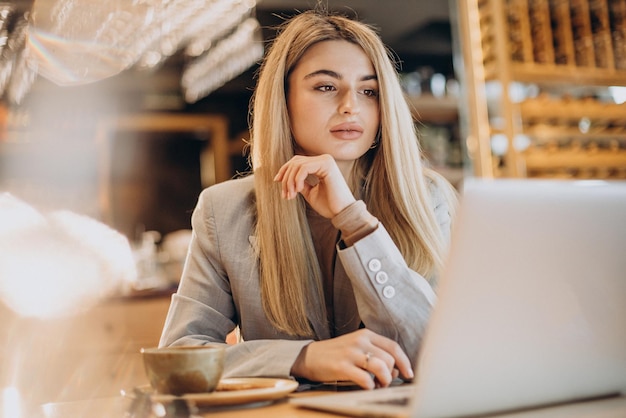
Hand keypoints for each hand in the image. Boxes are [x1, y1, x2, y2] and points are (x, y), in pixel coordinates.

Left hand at [273, 154, 355, 218]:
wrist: (342, 213)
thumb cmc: (329, 205)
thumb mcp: (310, 192)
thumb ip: (300, 183)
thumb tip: (285, 178)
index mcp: (321, 164)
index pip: (297, 161)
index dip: (284, 170)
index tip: (276, 181)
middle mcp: (324, 159)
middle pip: (295, 162)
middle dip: (286, 178)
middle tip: (285, 195)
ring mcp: (326, 160)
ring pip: (297, 165)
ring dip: (290, 181)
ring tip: (291, 195)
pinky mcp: (327, 165)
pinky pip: (303, 168)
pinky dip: (297, 180)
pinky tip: (298, 191)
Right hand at [290, 329, 413, 389]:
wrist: (310, 357)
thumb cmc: (337, 354)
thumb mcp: (357, 347)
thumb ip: (375, 354)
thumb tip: (395, 371)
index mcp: (366, 334)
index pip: (393, 346)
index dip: (405, 362)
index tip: (409, 374)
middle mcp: (360, 341)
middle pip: (389, 359)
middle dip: (392, 374)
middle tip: (386, 383)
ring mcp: (351, 353)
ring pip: (380, 367)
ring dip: (384, 381)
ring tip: (379, 385)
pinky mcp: (342, 366)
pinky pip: (365, 379)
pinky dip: (370, 386)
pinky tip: (367, 387)